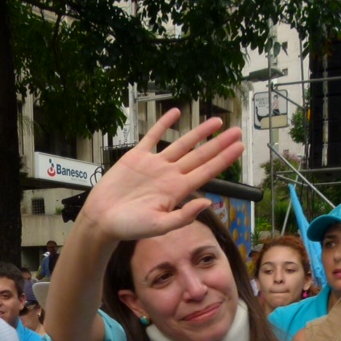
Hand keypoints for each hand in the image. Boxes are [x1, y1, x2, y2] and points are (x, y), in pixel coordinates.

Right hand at [81, 109, 243, 241]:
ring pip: (182, 144)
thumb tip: (208, 203)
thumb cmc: (129, 227)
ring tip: (216, 122)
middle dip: (219, 144)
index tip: (239, 148)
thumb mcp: (159, 226)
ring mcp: (154, 165)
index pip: (206, 171)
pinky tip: (175, 113)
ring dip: (199, 132)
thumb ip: (184, 216)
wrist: (102, 219)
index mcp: (177, 191)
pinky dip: (163, 124)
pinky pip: (152, 136)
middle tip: (237, 131)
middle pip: (200, 155)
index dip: (223, 159)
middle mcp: (170, 175)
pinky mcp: (136, 157)